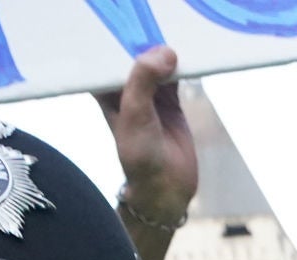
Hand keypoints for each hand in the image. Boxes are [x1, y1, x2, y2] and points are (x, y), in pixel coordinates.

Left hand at [96, 47, 194, 259]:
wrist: (165, 187)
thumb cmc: (141, 154)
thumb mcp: (135, 113)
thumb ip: (144, 80)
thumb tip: (166, 52)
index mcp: (107, 91)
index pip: (111, 57)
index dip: (124, 44)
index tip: (139, 36)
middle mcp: (126, 91)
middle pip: (137, 57)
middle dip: (149, 48)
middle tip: (162, 40)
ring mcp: (150, 96)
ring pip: (157, 65)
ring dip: (167, 57)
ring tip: (177, 49)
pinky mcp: (171, 102)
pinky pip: (176, 77)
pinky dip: (182, 68)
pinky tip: (188, 60)